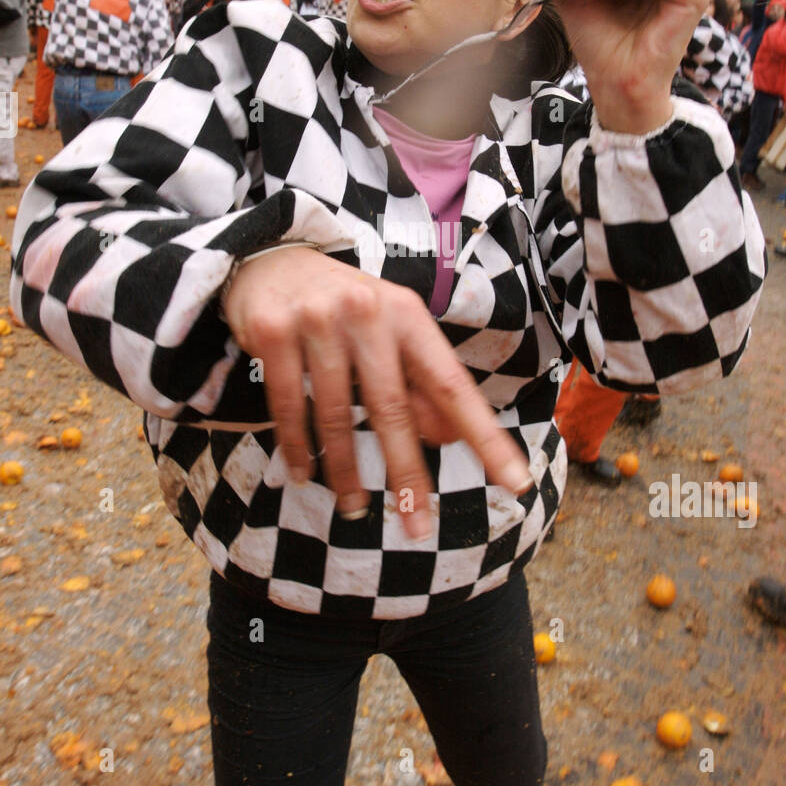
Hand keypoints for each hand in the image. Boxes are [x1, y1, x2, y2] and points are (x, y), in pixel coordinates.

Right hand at [222, 248, 532, 538]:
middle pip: (393, 409)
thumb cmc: (344, 305)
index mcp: (408, 315)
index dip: (484, 437)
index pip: (452, 385)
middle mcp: (367, 313)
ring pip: (336, 414)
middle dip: (407, 475)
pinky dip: (297, 447)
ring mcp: (317, 320)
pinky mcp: (273, 331)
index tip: (515, 481)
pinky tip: (305, 475)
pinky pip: (288, 405)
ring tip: (354, 508)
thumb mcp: (390, 332)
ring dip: (345, 471)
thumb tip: (450, 437)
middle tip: (418, 527)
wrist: (271, 259)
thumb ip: (419, 381)